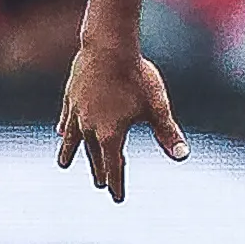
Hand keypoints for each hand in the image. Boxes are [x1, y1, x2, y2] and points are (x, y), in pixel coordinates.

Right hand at [54, 42, 186, 202]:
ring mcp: (77, 112)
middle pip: (94, 156)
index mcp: (110, 135)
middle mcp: (89, 127)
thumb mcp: (156, 107)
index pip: (114, 167)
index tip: (117, 198)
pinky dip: (65, 128)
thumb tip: (183, 156)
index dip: (117, 184)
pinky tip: (61, 132)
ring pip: (73, 139)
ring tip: (64, 164)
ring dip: (71, 153)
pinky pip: (66, 119)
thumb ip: (167, 134)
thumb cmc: (136, 76)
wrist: (108, 45)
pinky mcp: (70, 96)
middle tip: (101, 184)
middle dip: (99, 171)